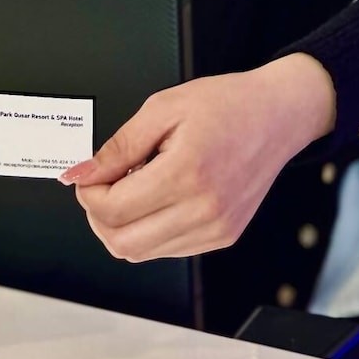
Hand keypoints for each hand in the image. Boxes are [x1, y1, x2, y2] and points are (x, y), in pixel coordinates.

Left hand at [60, 53, 335, 260]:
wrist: (280, 115)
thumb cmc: (227, 105)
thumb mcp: (162, 109)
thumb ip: (117, 147)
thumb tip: (79, 173)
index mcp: (187, 173)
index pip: (112, 210)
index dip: (87, 193)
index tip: (88, 176)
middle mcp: (205, 209)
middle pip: (121, 242)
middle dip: (98, 216)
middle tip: (101, 187)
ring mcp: (215, 228)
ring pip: (140, 252)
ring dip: (121, 226)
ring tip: (133, 188)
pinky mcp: (222, 237)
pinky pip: (165, 250)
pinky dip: (147, 231)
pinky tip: (155, 200)